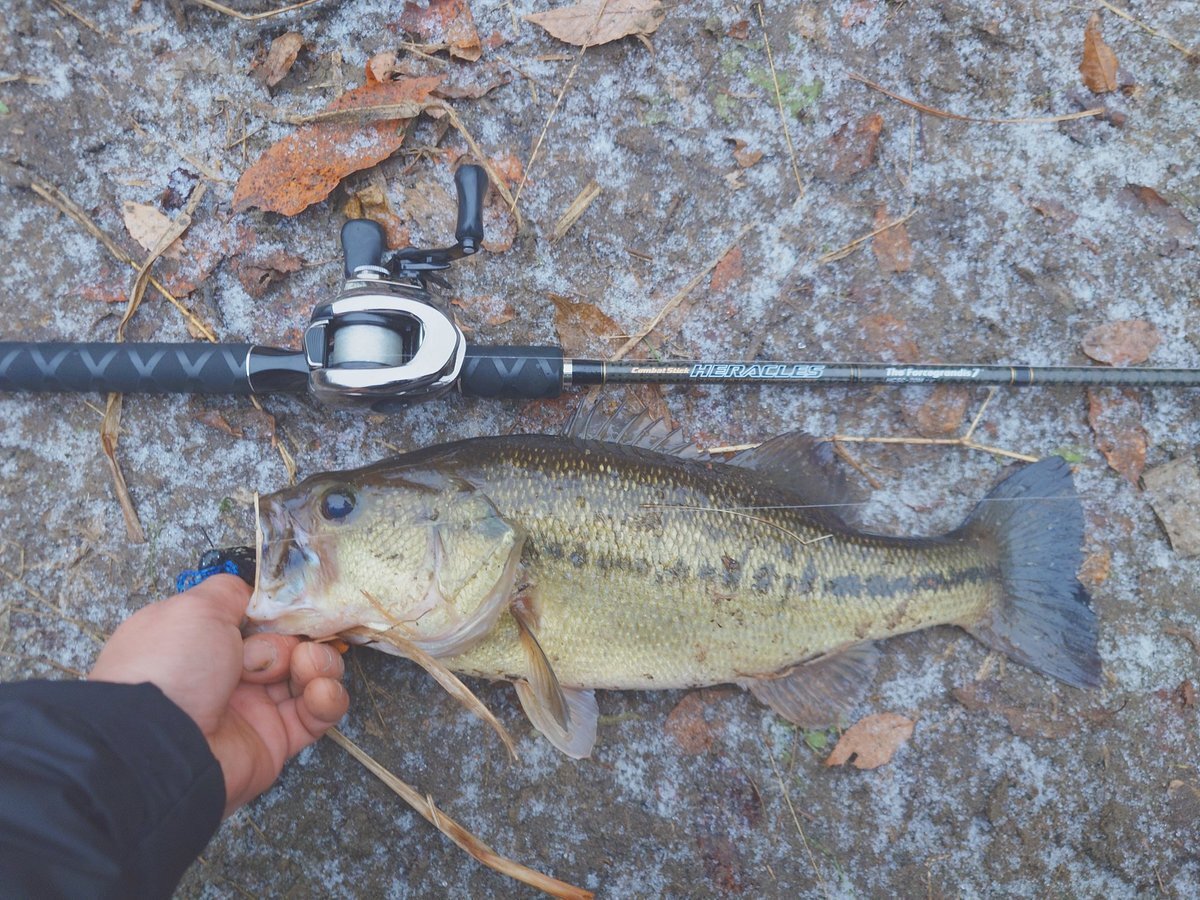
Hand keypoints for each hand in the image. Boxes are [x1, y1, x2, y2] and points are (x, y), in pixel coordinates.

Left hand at [89, 574, 349, 815]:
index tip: (295, 607)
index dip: (281, 612)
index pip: (258, 618)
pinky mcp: (276, 739)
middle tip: (285, 646)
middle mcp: (227, 673)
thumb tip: (256, 593)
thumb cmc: (170, 669)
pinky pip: (317, 713)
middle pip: (288, 643)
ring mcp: (253, 707)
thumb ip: (231, 593)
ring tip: (307, 667)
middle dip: (297, 638)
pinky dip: (327, 698)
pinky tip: (319, 691)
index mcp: (203, 640)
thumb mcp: (195, 608)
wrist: (160, 746)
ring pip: (309, 675)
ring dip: (319, 663)